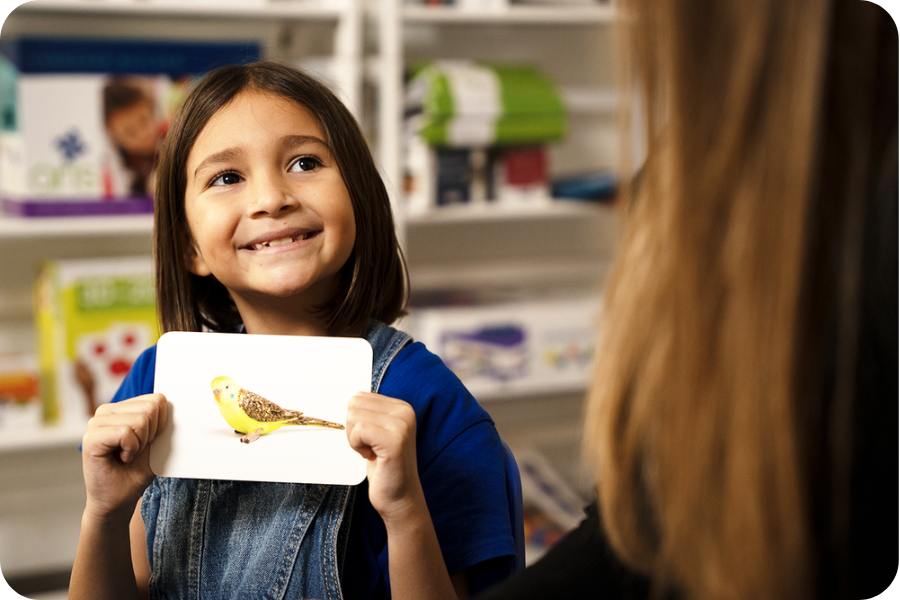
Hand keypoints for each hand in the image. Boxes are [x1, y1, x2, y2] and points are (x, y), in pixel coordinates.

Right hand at [80, 394, 167, 524]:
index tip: (148, 442)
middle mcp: (106, 411)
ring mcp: (96, 422)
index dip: (161, 424)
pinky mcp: (90, 438)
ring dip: (140, 444)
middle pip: (151, 408)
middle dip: (151, 434)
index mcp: (122, 408)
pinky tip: (121, 458)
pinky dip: (131, 449)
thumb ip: (161, 422)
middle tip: (135, 450)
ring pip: (140, 420)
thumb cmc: (135, 472)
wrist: (117, 500)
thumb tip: (177, 405)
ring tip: (127, 454)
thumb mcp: (155, 443)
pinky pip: (126, 433)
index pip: (157, 399)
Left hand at [346, 392, 424, 523]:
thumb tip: (351, 398)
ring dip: (355, 438)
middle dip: (353, 427)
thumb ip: (369, 413)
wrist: (399, 498)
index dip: (357, 421)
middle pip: (354, 403)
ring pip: (353, 416)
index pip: (359, 396)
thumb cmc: (385, 468)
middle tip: (370, 446)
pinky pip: (358, 430)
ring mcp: (401, 424)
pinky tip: (371, 457)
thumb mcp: (377, 433)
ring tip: (372, 452)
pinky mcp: (394, 440)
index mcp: (402, 407)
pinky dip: (357, 446)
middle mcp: (404, 411)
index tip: (371, 439)